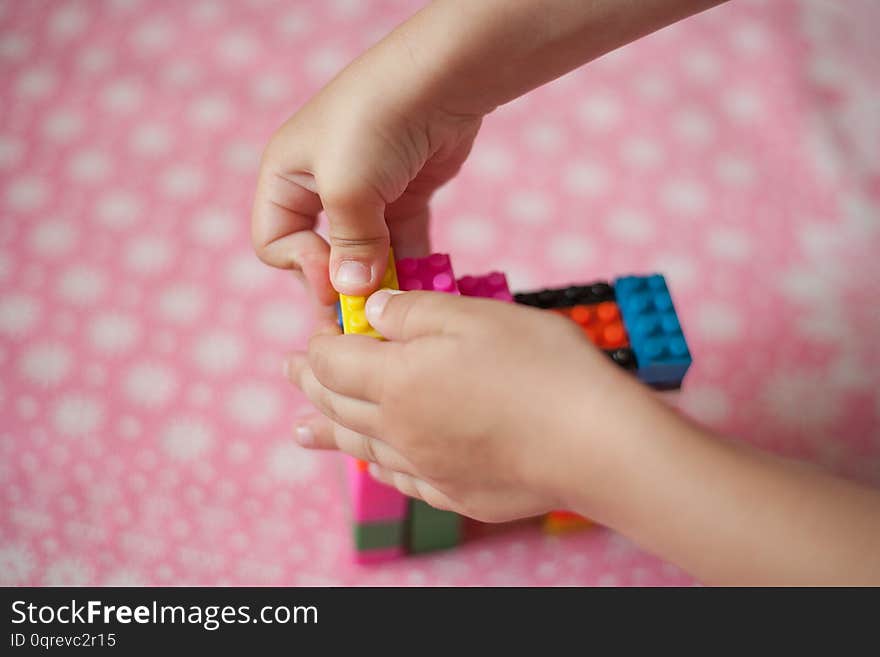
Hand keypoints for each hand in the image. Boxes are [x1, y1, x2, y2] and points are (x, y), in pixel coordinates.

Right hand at [250, 31, 481, 307]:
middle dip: (341, 282)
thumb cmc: (376, 123)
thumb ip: (350, 245)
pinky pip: (399, 242)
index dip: (303, 269)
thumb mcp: (348, 187)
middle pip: (319, 253)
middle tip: (365, 311)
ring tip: (397, 305)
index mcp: (286, 178)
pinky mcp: (403, 195)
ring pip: (363, 252)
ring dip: (379, 280)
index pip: (275, 243)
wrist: (439, 79)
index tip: (337, 285)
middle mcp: (319, 186)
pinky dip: (408, 264)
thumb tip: (353, 292)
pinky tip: (420, 285)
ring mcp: (364, 192)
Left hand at [285, 290, 667, 522]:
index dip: (320, 342)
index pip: (334, 361)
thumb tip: (371, 312)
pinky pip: (401, 478)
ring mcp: (427, 468)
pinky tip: (375, 464)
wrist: (594, 441)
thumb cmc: (539, 367)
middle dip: (310, 384)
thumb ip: (411, 313)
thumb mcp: (471, 316)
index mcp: (396, 381)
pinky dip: (378, 465)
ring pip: (361, 446)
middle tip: (290, 372)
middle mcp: (400, 430)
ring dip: (328, 432)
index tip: (318, 330)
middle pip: (338, 405)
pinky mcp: (458, 494)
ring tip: (302, 431)